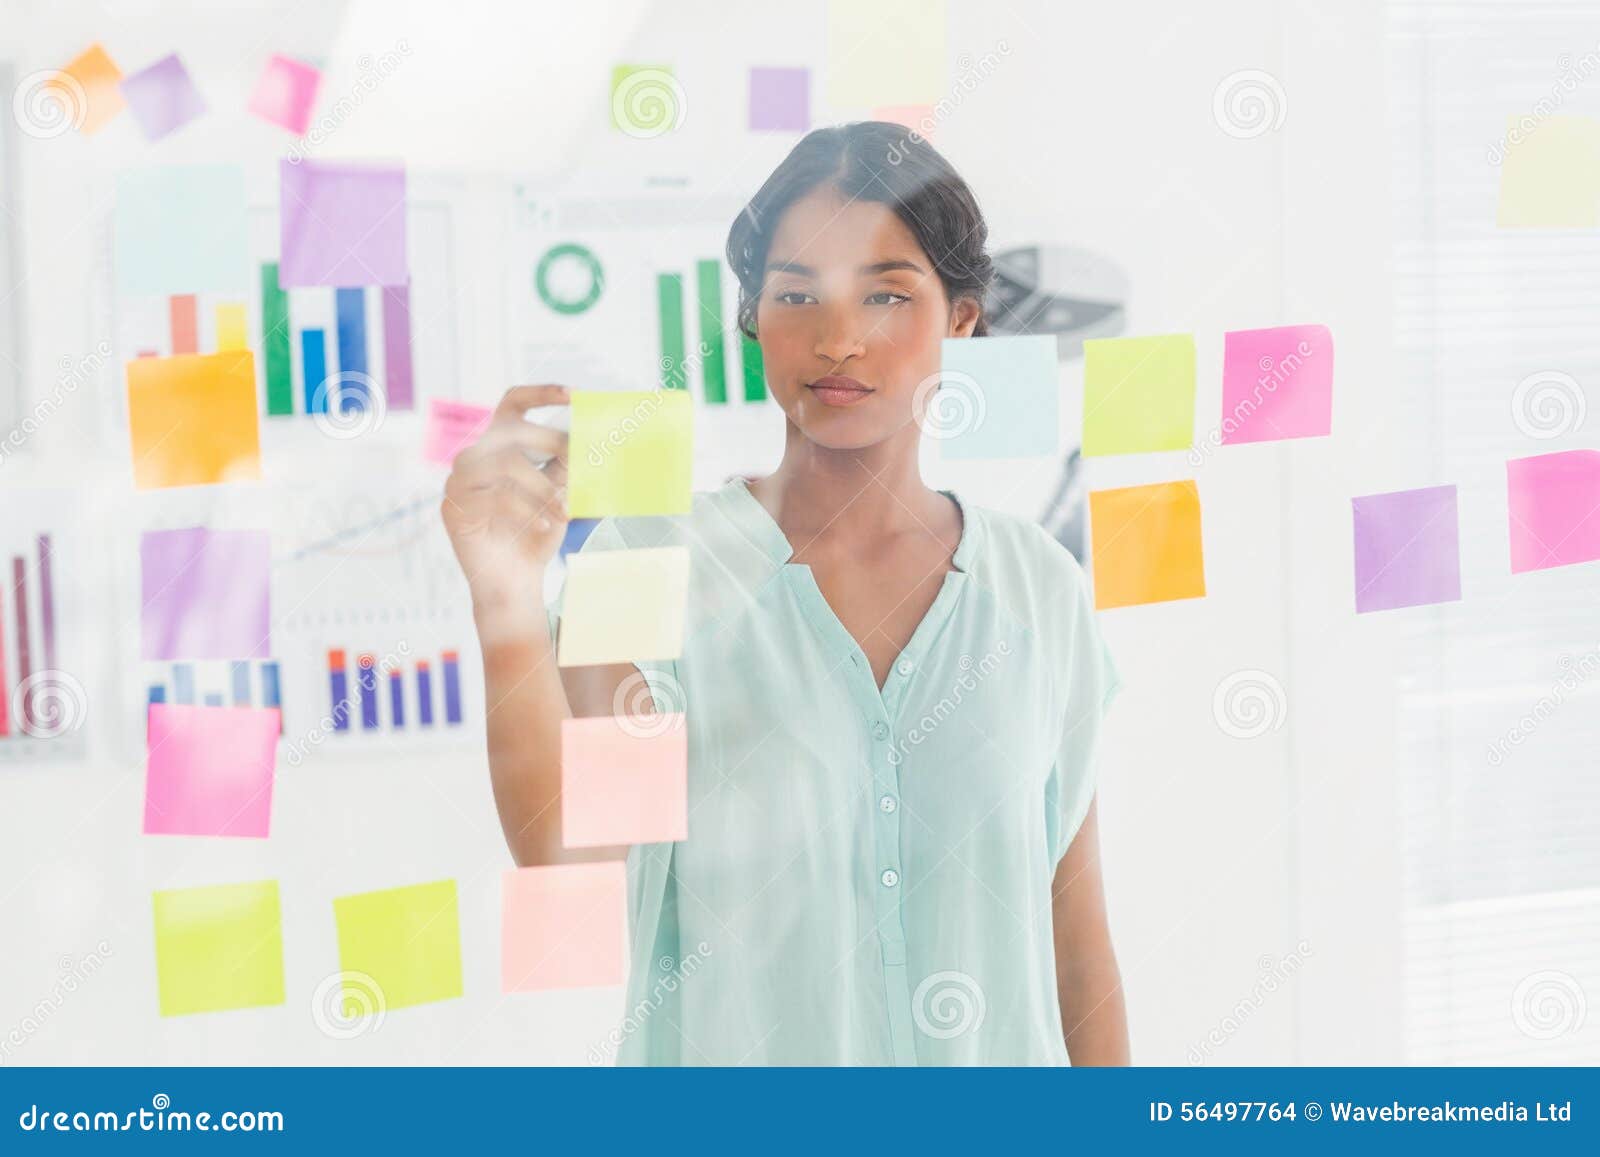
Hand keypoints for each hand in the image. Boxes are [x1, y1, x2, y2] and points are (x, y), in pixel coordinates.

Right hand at [442, 385, 569, 611]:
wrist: (516, 580)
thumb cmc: (536, 531)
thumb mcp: (559, 491)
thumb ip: (568, 463)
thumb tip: (588, 434)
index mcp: (498, 444)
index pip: (512, 404)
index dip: (541, 393)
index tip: (574, 394)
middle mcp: (474, 456)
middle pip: (512, 433)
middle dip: (551, 446)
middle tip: (580, 465)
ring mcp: (459, 481)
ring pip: (505, 464)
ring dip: (543, 487)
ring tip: (565, 509)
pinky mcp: (454, 508)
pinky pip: (495, 498)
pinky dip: (528, 511)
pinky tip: (546, 526)